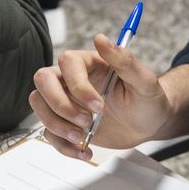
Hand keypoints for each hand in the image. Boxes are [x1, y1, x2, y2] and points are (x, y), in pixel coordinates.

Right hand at [29, 34, 174, 158]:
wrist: (149, 125)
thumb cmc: (148, 99)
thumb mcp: (144, 81)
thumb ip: (124, 60)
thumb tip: (102, 39)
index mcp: (90, 63)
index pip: (67, 62)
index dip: (78, 85)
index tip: (99, 107)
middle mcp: (72, 79)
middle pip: (43, 80)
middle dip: (60, 105)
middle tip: (86, 122)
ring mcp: (66, 101)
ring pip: (39, 105)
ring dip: (57, 125)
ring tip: (81, 137)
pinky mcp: (65, 122)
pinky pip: (49, 132)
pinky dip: (62, 146)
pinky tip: (84, 150)